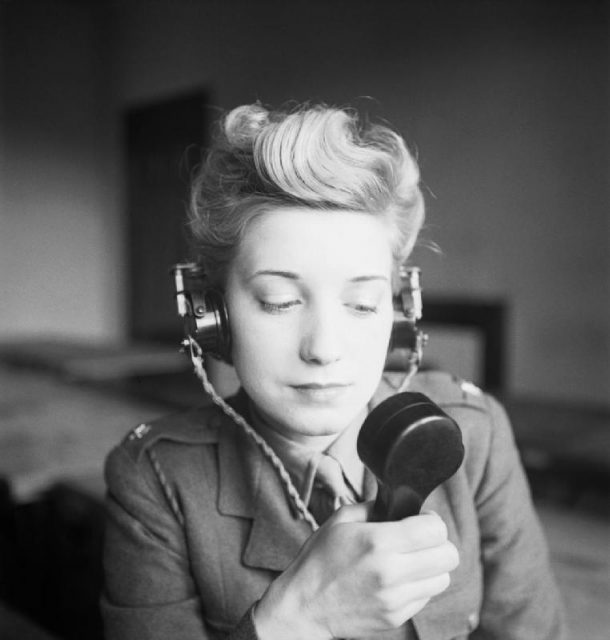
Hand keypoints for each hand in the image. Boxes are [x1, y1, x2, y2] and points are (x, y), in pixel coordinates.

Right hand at [253, 504, 458, 639]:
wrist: (304, 605)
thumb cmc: (320, 558)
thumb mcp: (342, 520)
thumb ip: (376, 507)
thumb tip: (402, 502)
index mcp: (378, 541)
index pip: (435, 530)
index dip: (432, 520)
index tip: (420, 519)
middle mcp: (391, 572)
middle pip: (449, 555)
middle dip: (438, 543)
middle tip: (420, 539)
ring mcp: (395, 599)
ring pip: (443, 579)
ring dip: (432, 566)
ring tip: (410, 560)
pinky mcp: (396, 618)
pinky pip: (426, 597)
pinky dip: (419, 586)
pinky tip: (398, 579)